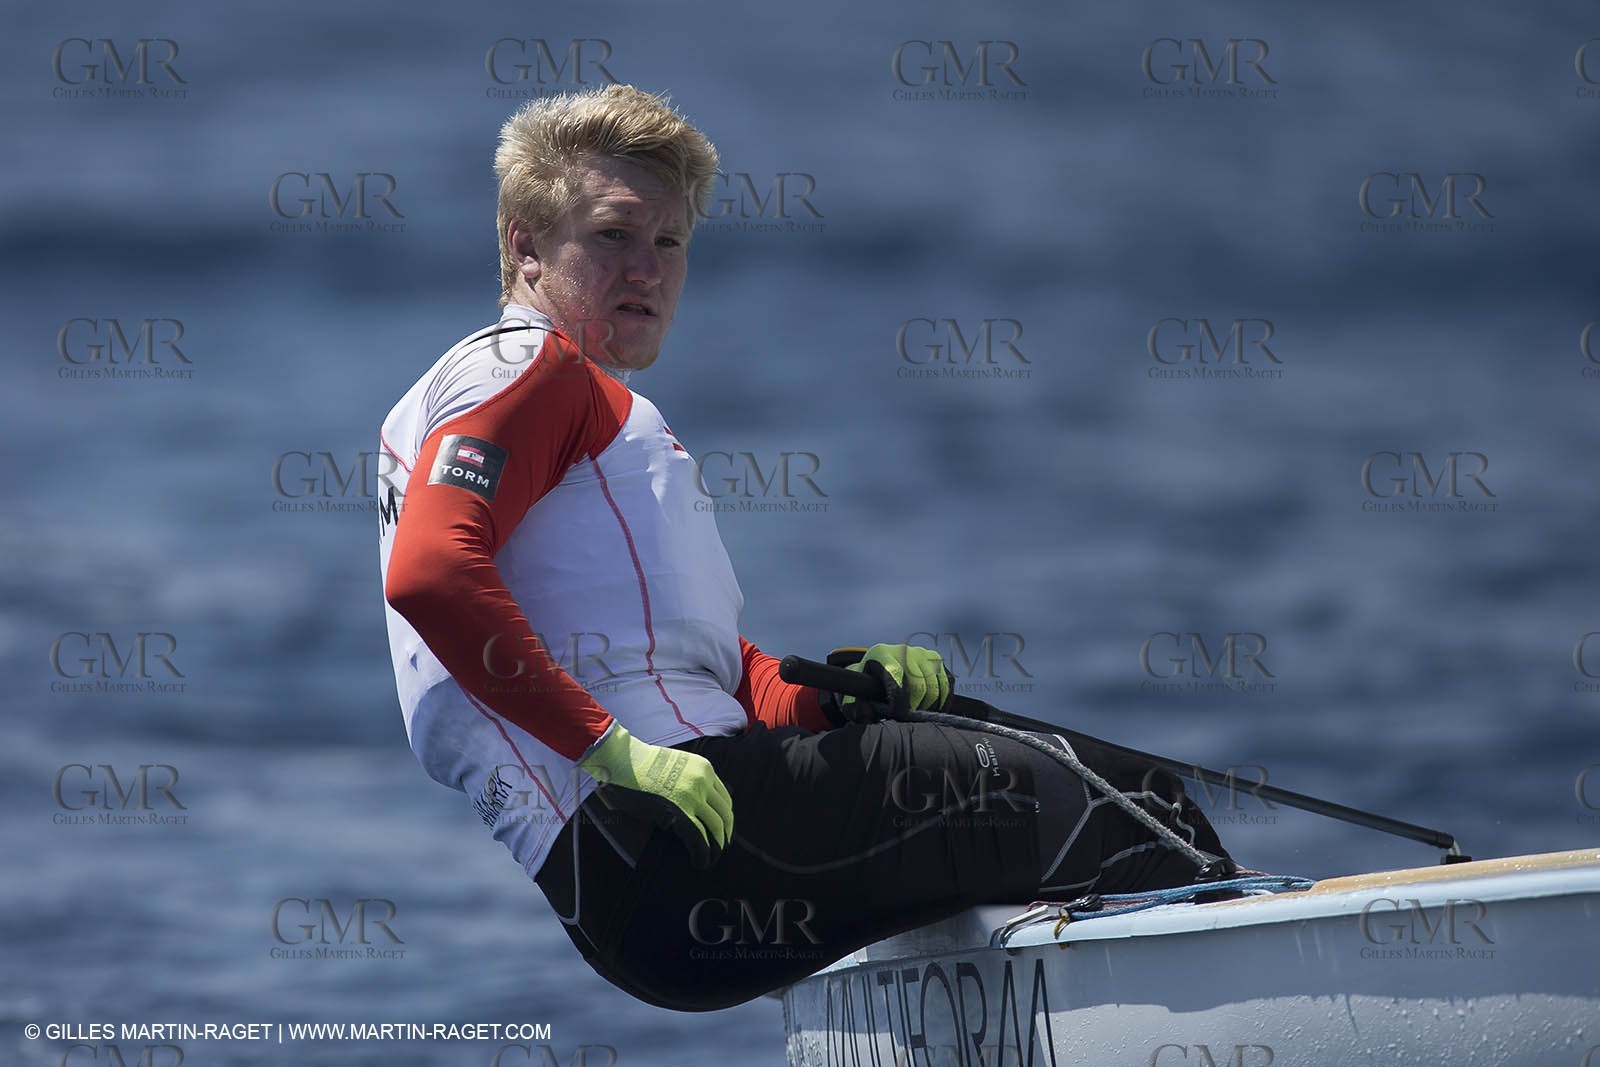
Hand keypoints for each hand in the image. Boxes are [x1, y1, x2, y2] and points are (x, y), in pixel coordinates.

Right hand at [578, 724, 733, 868]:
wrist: (623, 760)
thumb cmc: (641, 766)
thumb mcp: (675, 765)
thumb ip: (689, 781)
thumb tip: (694, 808)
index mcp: (704, 768)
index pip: (725, 798)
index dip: (725, 818)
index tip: (722, 830)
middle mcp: (703, 781)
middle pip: (725, 814)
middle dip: (724, 835)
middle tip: (719, 848)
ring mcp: (692, 796)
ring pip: (715, 827)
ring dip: (716, 847)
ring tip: (710, 859)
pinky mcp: (678, 811)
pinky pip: (698, 837)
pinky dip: (702, 853)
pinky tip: (699, 862)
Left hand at [841, 643, 950, 721]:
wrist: (878, 670)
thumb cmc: (866, 689)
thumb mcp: (855, 698)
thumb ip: (858, 709)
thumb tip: (869, 714)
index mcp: (881, 654)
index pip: (897, 679)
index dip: (900, 704)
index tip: (899, 717)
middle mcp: (904, 650)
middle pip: (920, 685)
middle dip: (916, 707)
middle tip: (909, 718)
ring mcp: (922, 653)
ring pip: (936, 686)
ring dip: (930, 706)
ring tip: (919, 714)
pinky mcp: (936, 660)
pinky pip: (948, 683)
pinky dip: (944, 700)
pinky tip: (933, 709)